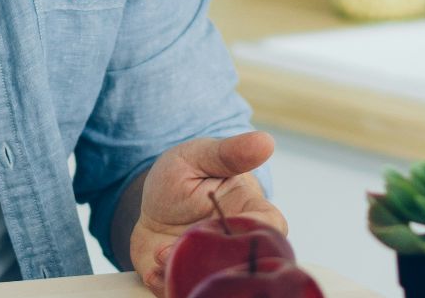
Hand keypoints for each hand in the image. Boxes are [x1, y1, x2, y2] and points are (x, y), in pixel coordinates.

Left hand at [131, 132, 285, 295]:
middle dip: (216, 261)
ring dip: (187, 275)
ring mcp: (210, 264)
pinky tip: (153, 265)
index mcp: (250, 211)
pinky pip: (179, 292)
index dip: (260, 232)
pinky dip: (164, 284)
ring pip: (212, 283)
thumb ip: (230, 153)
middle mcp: (234, 244)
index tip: (231, 226)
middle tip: (186, 244)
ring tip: (162, 254)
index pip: (272, 227)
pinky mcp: (184, 279)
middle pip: (244, 264)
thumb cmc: (185, 174)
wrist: (152, 201)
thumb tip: (265, 141)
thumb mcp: (201, 156)